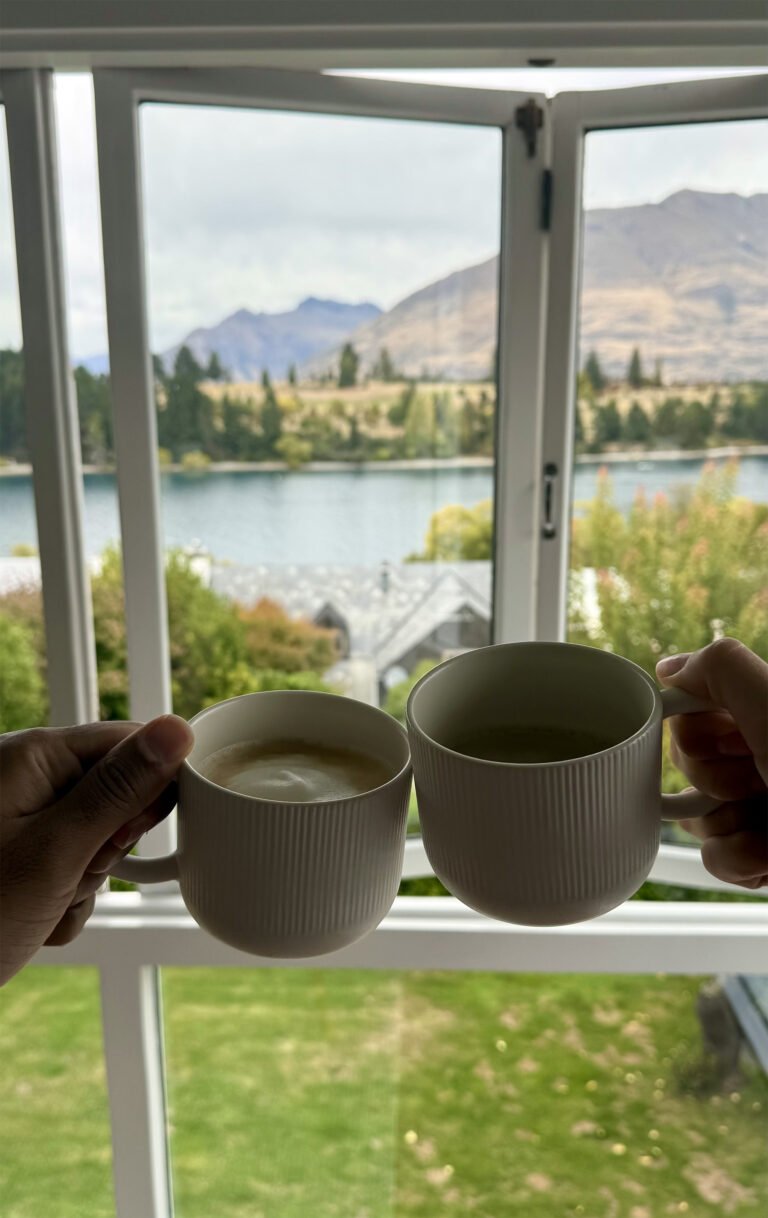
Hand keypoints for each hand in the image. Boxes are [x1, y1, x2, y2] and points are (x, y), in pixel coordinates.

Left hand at [0, 716, 192, 984]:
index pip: (128, 743)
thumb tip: (176, 729)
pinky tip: (31, 920)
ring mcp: (17, 816)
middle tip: (68, 877)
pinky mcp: (16, 852)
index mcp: (32, 754)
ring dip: (82, 883)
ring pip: (95, 840)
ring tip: (41, 906)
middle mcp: (23, 776)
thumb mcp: (57, 853)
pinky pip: (68, 866)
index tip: (128, 837)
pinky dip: (61, 900)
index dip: (147, 792)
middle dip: (106, 849)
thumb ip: (121, 789)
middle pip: (116, 796)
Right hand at [656, 639, 767, 888]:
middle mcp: (763, 755)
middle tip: (756, 781)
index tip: (731, 740)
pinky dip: (738, 861)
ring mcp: (762, 807)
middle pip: (688, 763)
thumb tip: (670, 670)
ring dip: (725, 826)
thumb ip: (721, 668)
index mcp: (765, 714)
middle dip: (712, 780)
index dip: (696, 731)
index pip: (691, 710)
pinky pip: (714, 857)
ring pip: (697, 814)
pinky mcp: (763, 853)